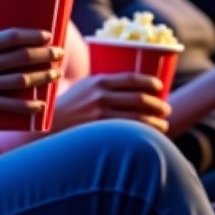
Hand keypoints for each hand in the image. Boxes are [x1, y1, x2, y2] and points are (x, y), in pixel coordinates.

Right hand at [0, 28, 62, 116]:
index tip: (47, 35)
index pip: (11, 37)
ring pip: (21, 81)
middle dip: (44, 54)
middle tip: (58, 53)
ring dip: (43, 77)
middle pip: (21, 58)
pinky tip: (42, 104)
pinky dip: (29, 106)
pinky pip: (11, 106)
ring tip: (55, 73)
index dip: (32, 35)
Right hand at [53, 72, 170, 132]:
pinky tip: (151, 136)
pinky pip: (129, 131)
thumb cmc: (68, 106)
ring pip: (138, 117)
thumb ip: (103, 85)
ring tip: (164, 124)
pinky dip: (144, 133)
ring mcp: (100, 114)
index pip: (131, 78)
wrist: (48, 124)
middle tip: (166, 109)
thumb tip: (129, 86)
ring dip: (156, 122)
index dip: (149, 82)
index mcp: (97, 81)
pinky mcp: (100, 131)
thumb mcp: (83, 87)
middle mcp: (100, 96)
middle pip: (139, 98)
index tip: (160, 86)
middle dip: (158, 104)